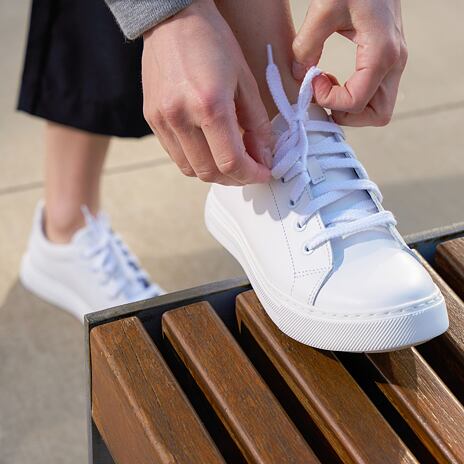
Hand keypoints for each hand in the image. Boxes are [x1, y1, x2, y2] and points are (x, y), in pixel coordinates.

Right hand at [142, 0, 271, 184]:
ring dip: (214, 172)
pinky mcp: (152, 120)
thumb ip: (257, 123)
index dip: (251, 174)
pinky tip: (208, 148)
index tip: (263, 173)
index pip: (231, 161)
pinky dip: (196, 160)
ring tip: (230, 160)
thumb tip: (264, 155)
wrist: (172, 19)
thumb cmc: (212, 42)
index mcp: (209, 105)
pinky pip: (176, 156)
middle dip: (234, 178)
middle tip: (249, 168)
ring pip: (191, 169)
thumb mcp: (245, 80)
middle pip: (209, 172)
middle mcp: (181, 117)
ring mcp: (162, 120)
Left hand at [292, 0, 406, 125]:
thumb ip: (307, 45)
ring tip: (329, 88)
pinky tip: (336, 80)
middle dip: (347, 114)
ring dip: (351, 108)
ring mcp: (395, 62)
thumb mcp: (324, 8)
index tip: (313, 81)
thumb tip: (299, 76)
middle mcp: (395, 62)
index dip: (329, 100)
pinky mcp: (389, 59)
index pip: (356, 102)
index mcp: (382, 53)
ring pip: (379, 108)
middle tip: (324, 95)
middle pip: (378, 115)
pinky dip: (356, 96)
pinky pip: (375, 93)